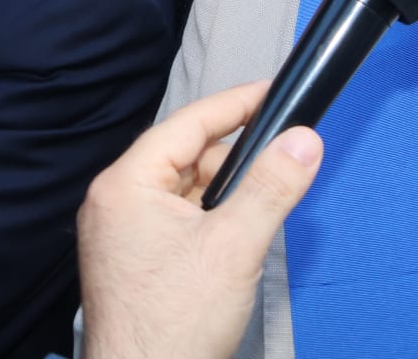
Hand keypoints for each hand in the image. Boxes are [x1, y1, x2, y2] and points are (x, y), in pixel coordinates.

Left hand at [77, 80, 323, 358]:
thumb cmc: (173, 326)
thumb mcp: (235, 247)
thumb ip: (271, 187)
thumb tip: (303, 140)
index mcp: (124, 185)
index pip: (186, 124)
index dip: (234, 105)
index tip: (271, 91)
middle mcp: (115, 202)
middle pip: (186, 157)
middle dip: (234, 159)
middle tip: (283, 160)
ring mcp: (121, 233)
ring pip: (184, 191)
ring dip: (224, 194)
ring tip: (261, 210)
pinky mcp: (133, 260)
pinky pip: (177, 220)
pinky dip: (210, 220)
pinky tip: (236, 238)